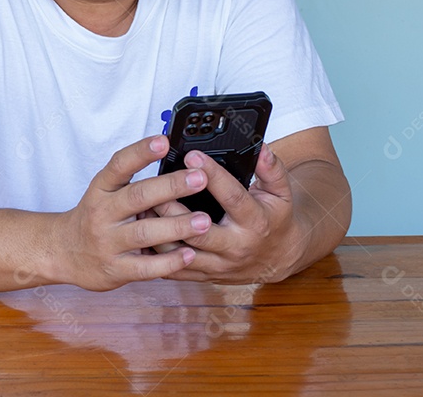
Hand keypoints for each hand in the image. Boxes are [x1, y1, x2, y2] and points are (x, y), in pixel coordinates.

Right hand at [50, 135, 214, 290]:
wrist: (63, 251)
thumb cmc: (95, 217)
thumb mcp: (105, 191)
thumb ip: (132, 179)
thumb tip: (173, 159)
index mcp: (102, 188)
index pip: (120, 164)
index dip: (141, 152)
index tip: (164, 141)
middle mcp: (103, 213)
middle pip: (138, 196)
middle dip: (171, 186)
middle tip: (200, 178)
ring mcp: (108, 242)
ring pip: (145, 233)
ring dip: (177, 226)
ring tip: (204, 221)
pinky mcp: (116, 269)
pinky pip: (145, 267)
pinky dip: (169, 262)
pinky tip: (189, 254)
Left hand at [157, 142, 303, 283]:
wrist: (278, 259)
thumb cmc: (275, 220)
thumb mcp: (281, 192)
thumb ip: (271, 169)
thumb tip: (260, 147)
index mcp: (255, 221)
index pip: (232, 196)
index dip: (212, 175)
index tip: (192, 155)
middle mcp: (236, 246)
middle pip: (198, 230)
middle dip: (173, 209)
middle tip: (154, 187)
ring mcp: (219, 265)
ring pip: (181, 253)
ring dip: (158, 232)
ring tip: (142, 208)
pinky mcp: (205, 276)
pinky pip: (175, 269)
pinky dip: (156, 254)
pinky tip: (143, 234)